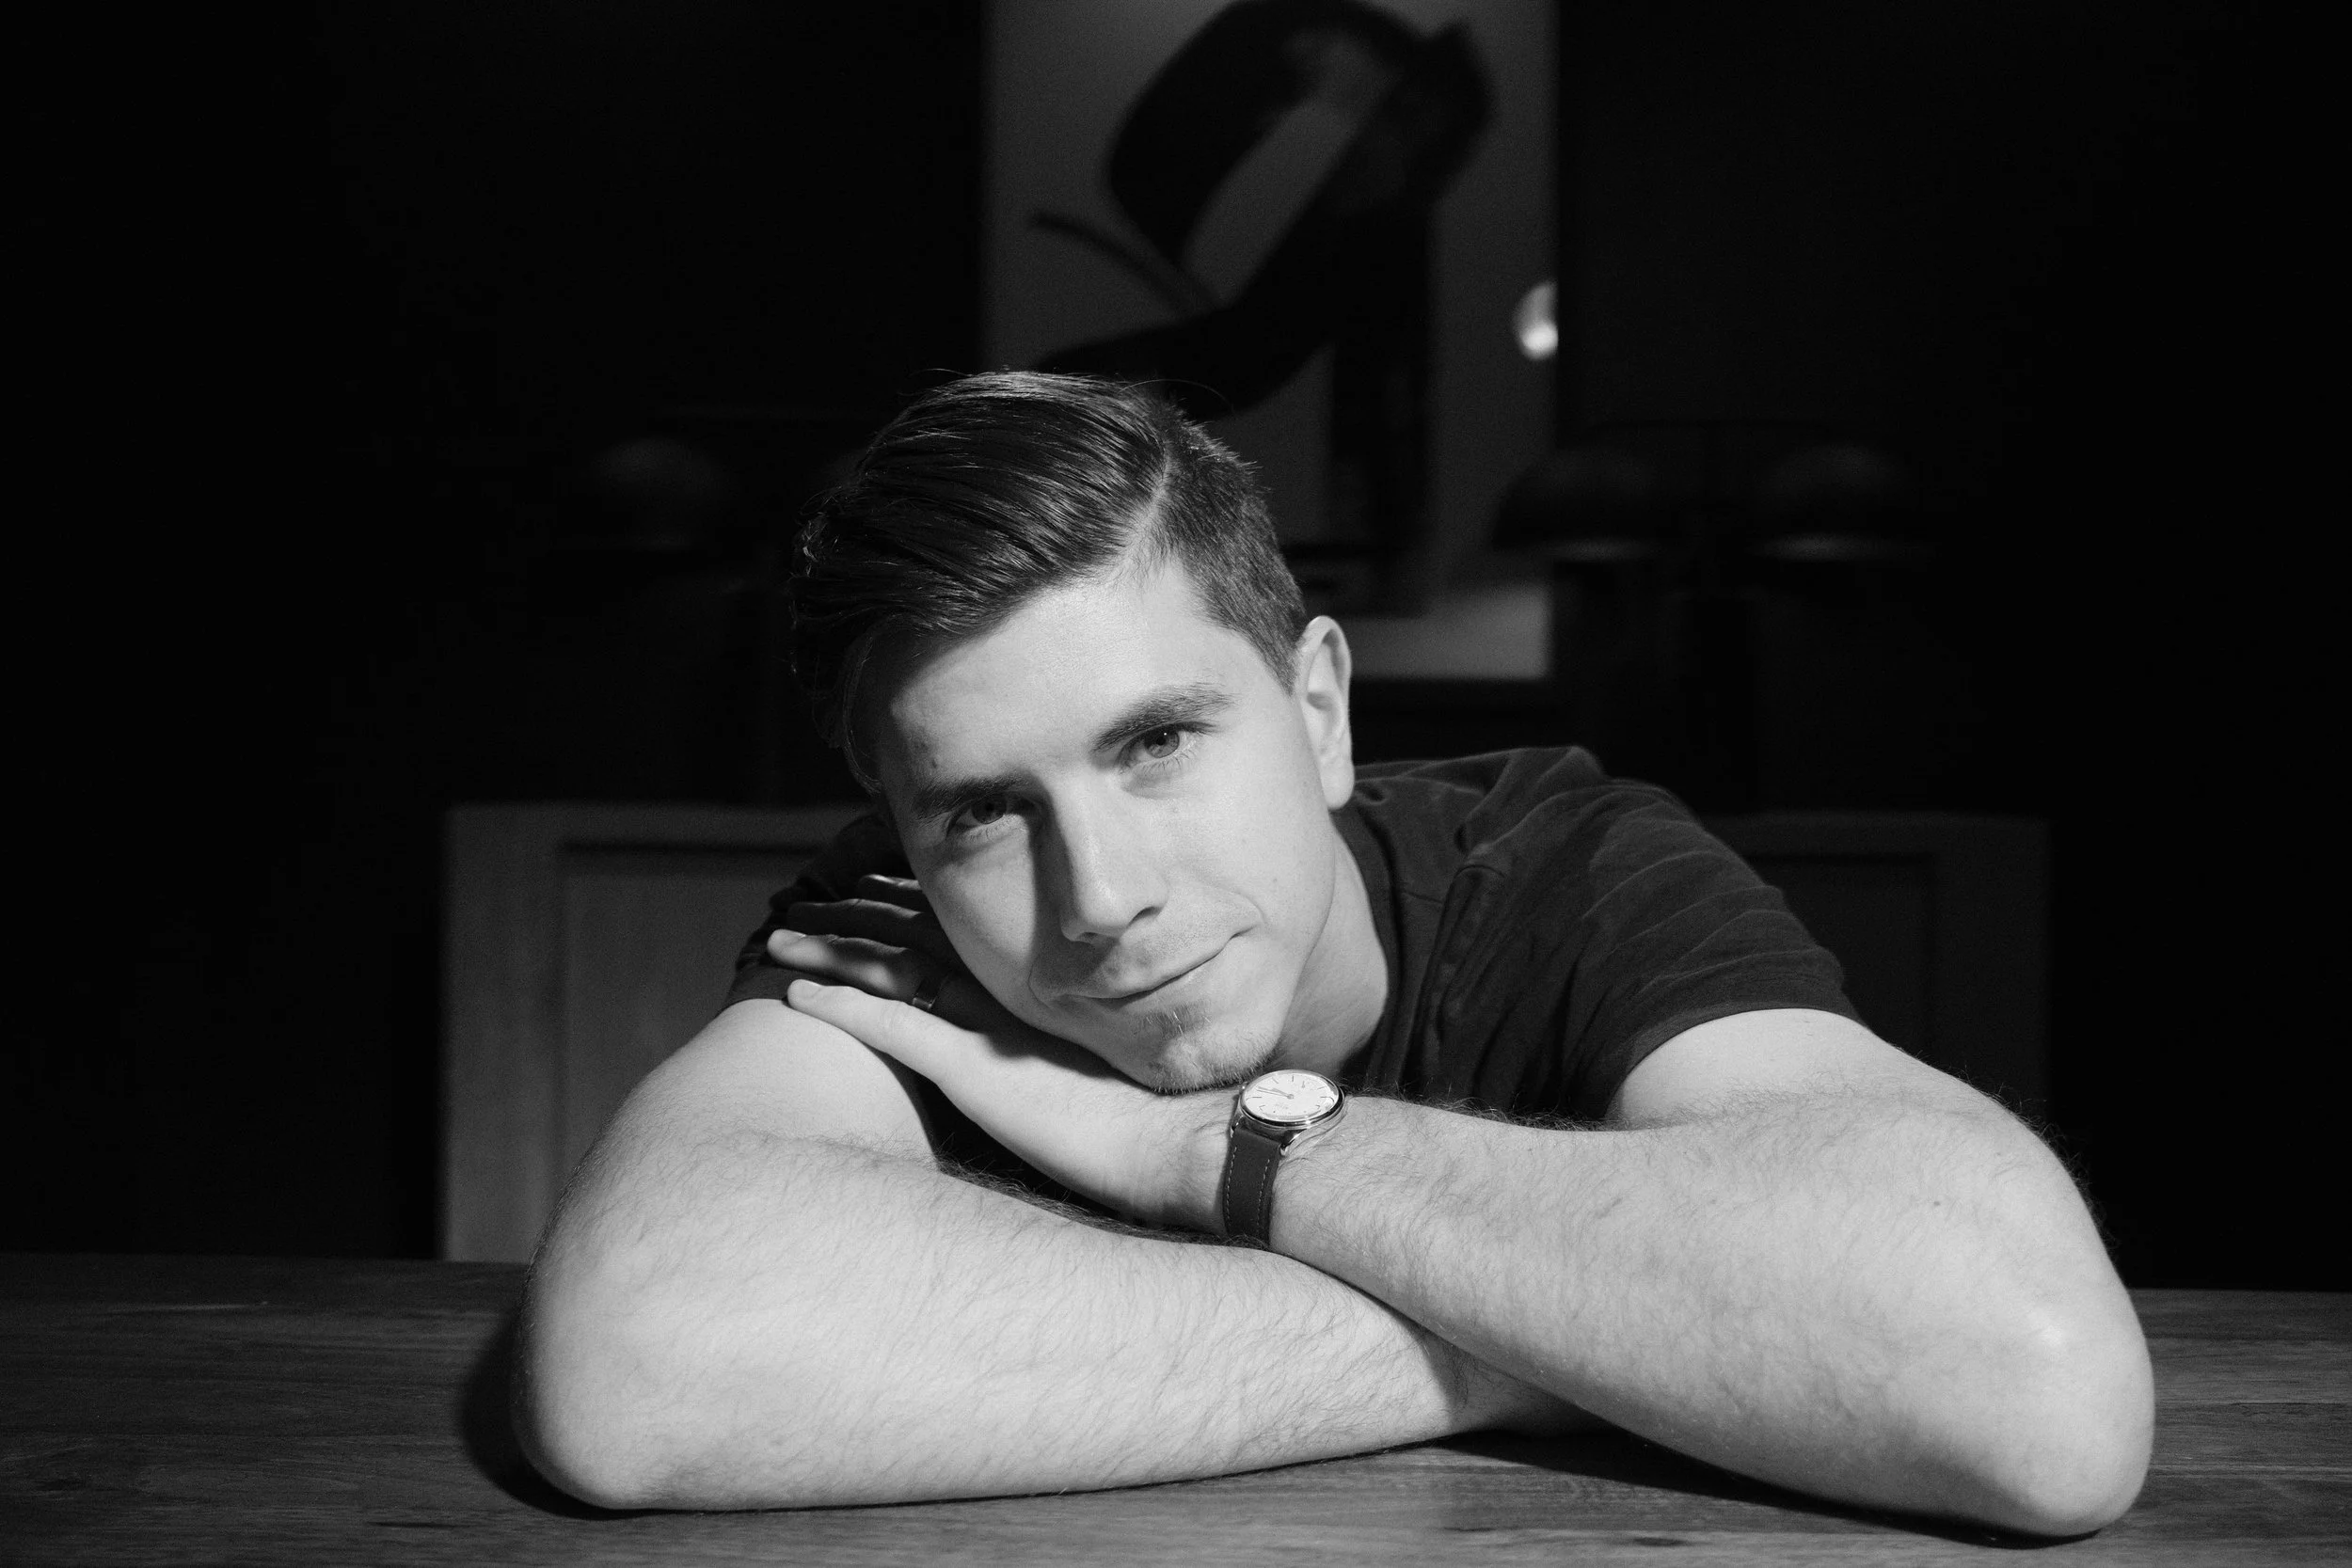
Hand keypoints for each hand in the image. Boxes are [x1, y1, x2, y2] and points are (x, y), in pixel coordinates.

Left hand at [771, 881, 1229, 1230]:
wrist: (1196, 1144)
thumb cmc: (1169, 1122)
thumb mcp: (1114, 1073)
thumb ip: (1082, 1052)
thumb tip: (1073, 1061)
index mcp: (1043, 989)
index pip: (961, 930)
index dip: (910, 905)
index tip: (866, 886)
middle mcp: (1013, 995)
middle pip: (916, 936)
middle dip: (856, 914)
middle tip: (803, 902)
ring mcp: (992, 1032)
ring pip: (892, 971)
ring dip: (833, 951)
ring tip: (780, 937)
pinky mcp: (977, 1072)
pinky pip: (893, 1030)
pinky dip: (844, 1010)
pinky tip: (799, 996)